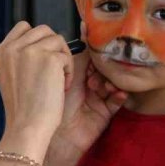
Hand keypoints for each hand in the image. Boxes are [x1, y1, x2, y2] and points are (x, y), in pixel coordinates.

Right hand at [0, 22, 74, 152]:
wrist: (26, 128)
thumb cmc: (24, 110)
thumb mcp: (13, 77)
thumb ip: (22, 58)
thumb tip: (45, 43)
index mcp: (1, 51)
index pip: (24, 28)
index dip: (39, 42)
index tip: (43, 64)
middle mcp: (12, 47)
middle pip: (44, 31)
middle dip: (53, 50)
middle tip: (53, 74)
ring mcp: (30, 50)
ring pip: (57, 40)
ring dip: (63, 59)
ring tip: (57, 82)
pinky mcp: (49, 58)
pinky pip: (67, 56)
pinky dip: (69, 72)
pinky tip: (61, 88)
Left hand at [47, 36, 127, 165]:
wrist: (46, 135)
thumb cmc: (44, 104)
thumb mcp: (56, 73)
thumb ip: (68, 54)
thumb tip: (82, 30)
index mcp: (74, 72)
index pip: (92, 56)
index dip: (96, 52)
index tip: (100, 45)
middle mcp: (87, 83)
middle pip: (105, 68)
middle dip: (104, 67)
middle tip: (95, 72)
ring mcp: (97, 98)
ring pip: (114, 81)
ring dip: (112, 80)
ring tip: (103, 85)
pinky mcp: (105, 112)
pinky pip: (118, 100)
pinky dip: (119, 95)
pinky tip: (117, 92)